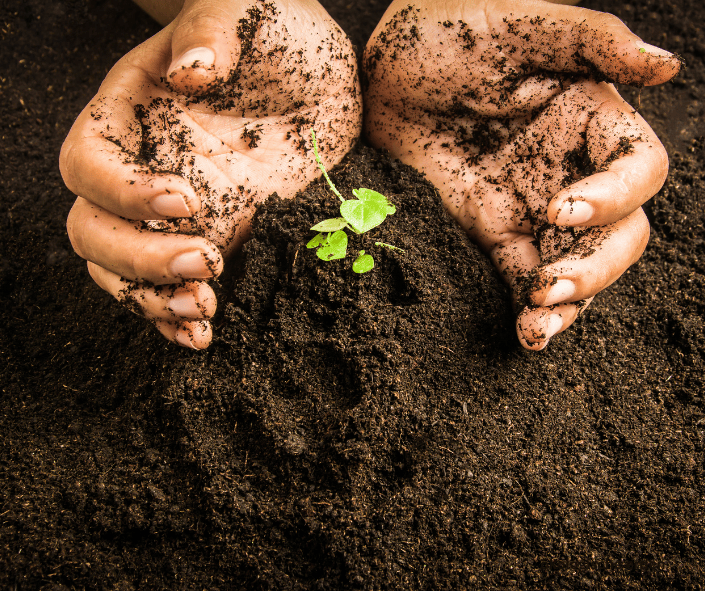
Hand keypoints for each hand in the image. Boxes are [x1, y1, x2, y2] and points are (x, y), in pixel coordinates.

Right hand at [61, 0, 360, 347]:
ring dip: (154, 301)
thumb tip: (187, 72)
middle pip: (95, 230)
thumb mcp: (246, 12)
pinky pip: (175, 287)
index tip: (185, 200)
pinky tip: (203, 335)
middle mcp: (140, 168)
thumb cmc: (275, 32)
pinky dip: (180, 318)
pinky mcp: (214, 236)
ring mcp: (173, 212)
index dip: (123, 192)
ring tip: (203, 311)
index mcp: (129, 111)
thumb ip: (212, 32)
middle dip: (139, 258)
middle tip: (203, 261)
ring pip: (125, 272)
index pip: (89, 163)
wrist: (319, 79)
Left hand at [363, 0, 680, 349]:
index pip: (637, 171)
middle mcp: (569, 171)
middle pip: (618, 233)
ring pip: (575, 266)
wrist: (377, 74)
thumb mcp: (519, 25)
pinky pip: (521, 278)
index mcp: (590, 122)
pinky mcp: (490, 233)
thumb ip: (590, 41)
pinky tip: (525, 333)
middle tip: (551, 286)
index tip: (560, 209)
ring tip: (539, 326)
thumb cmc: (449, 31)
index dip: (614, 197)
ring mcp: (531, 208)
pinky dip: (528, 310)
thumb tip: (666, 65)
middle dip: (595, 266)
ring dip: (567, 303)